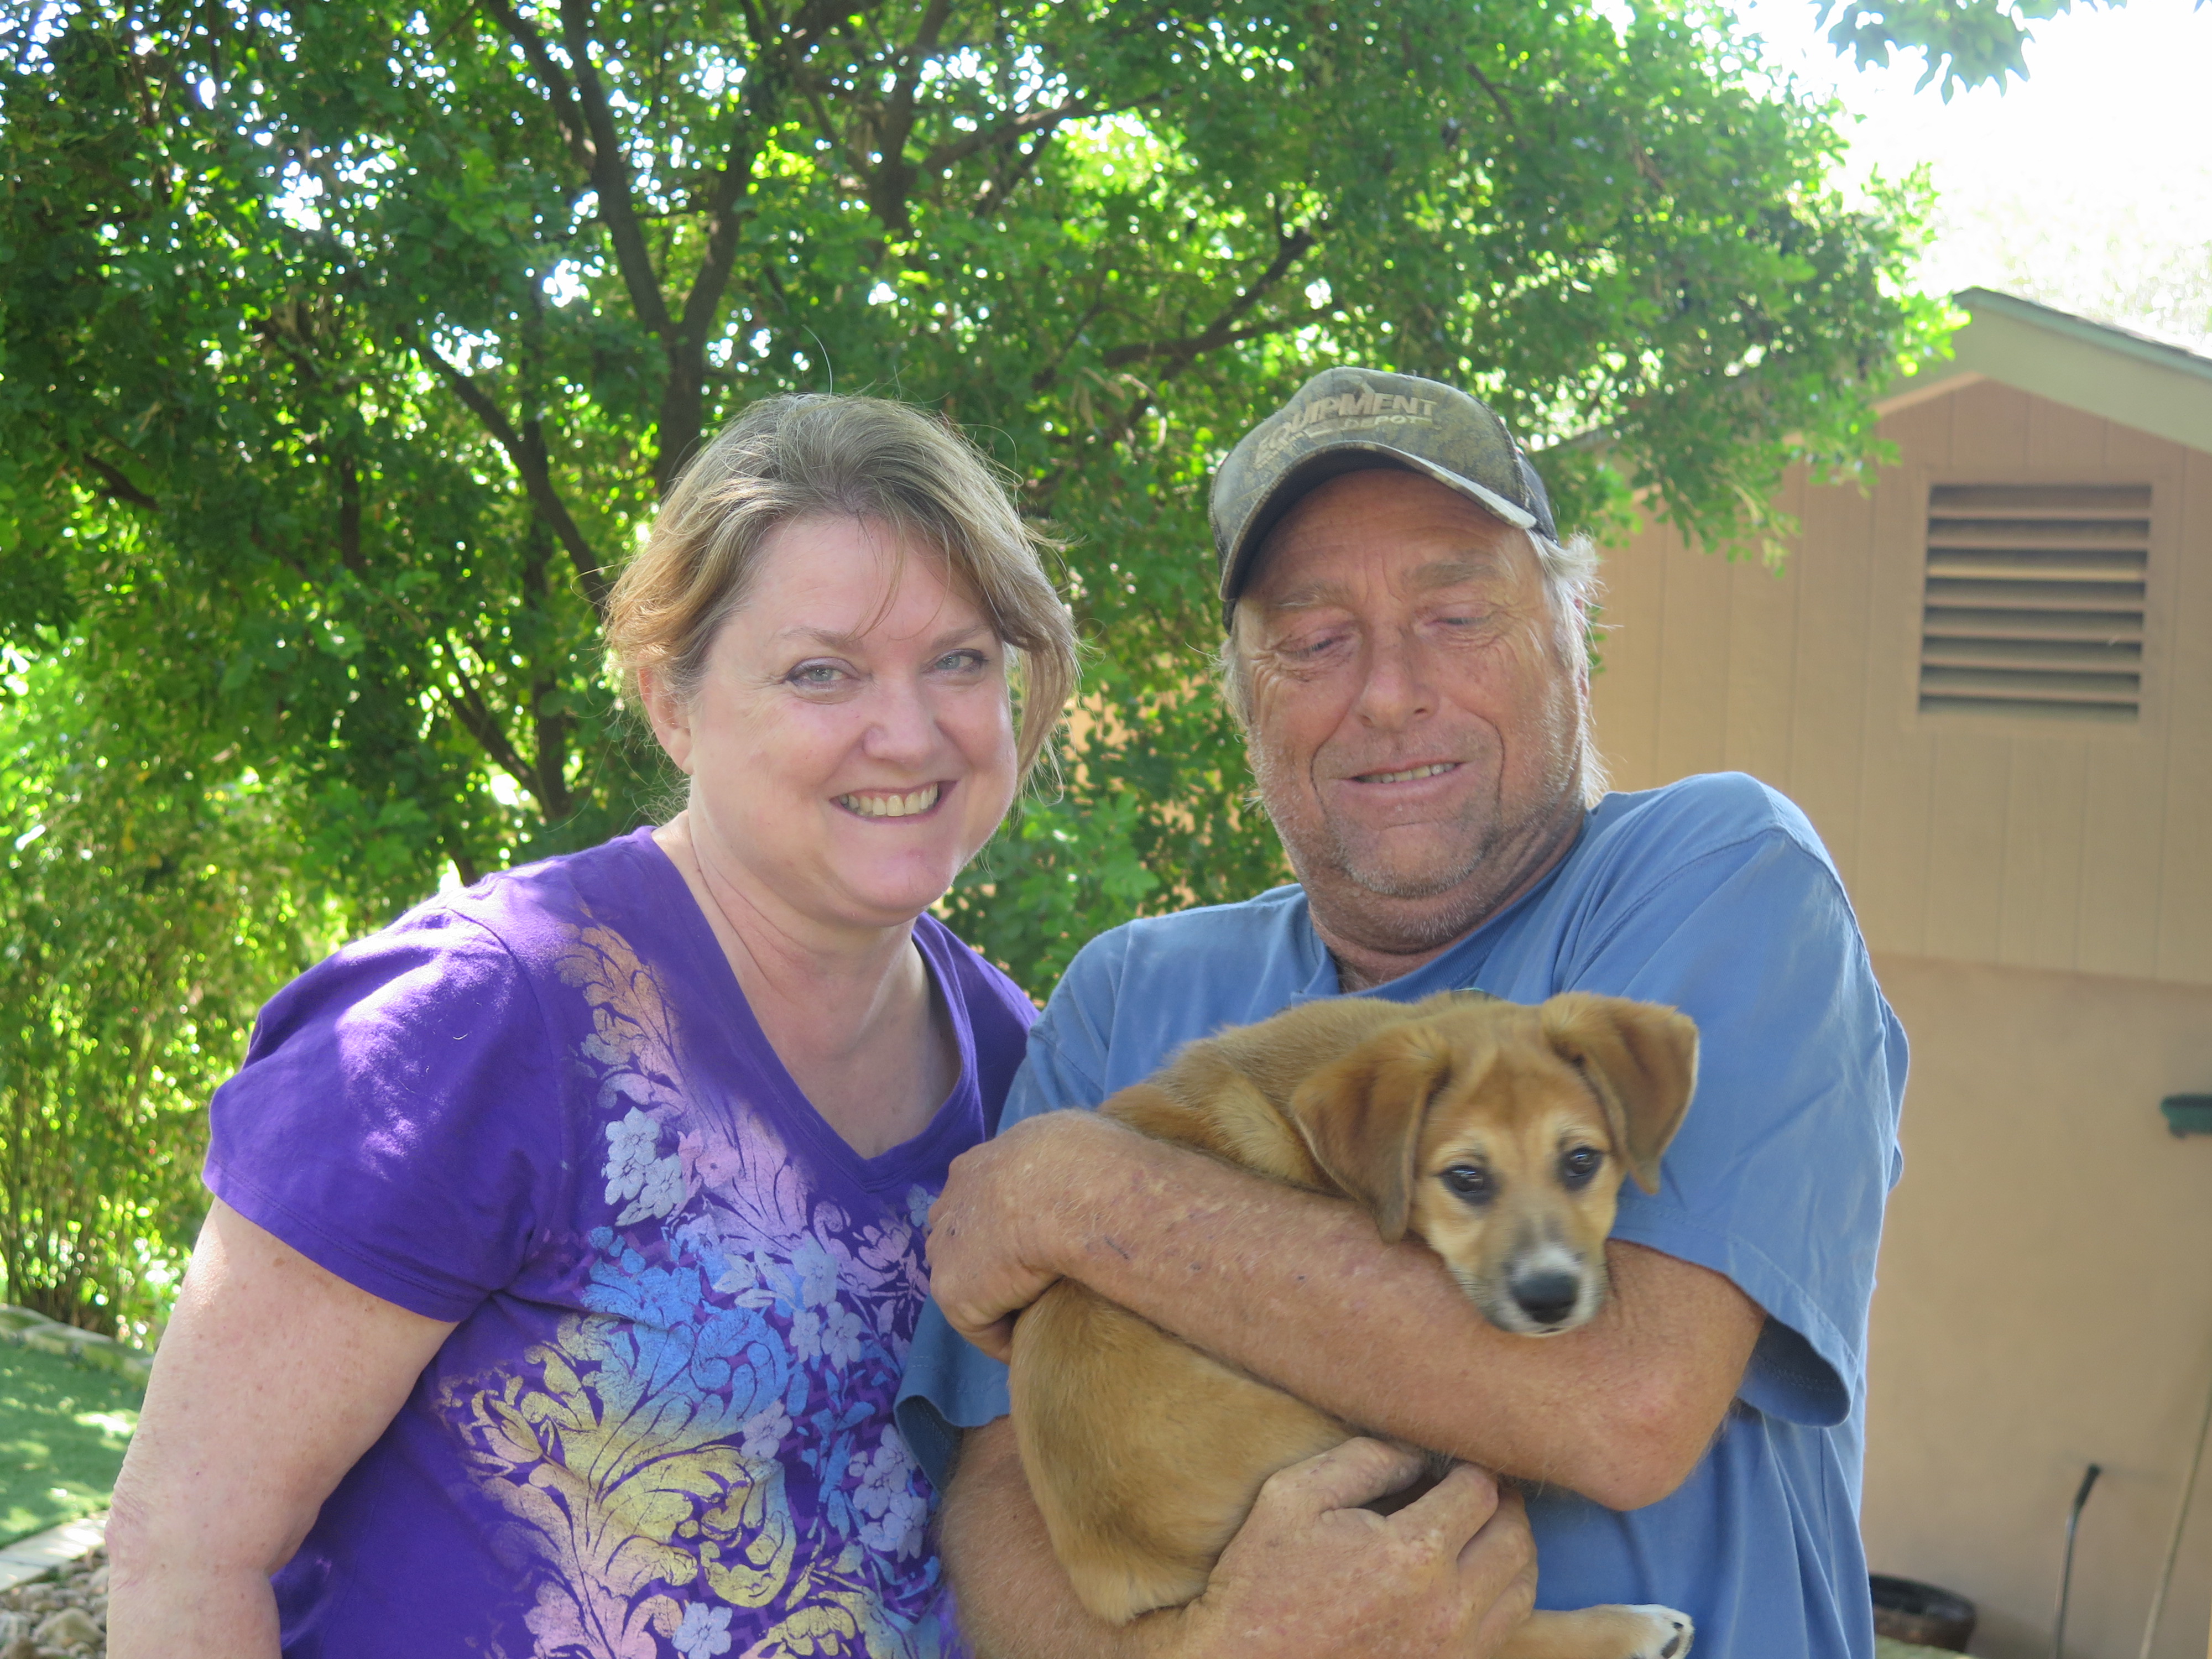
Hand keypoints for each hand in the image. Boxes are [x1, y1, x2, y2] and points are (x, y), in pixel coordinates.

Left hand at [926, 1110, 1131, 1360]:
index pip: (980, 1199)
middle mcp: (950, 1204)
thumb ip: (1062, 1153)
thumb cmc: (1085, 1160)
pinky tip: (1037, 1344)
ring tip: (1039, 1315)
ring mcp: (946, 1250)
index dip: (1007, 1221)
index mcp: (976, 1166)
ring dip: (999, 1298)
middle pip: (962, 1240)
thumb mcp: (1072, 1139)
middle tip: (1035, 1279)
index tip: (1041, 1239)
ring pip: (971, 1283)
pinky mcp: (955, 1295)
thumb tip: (1091, 1157)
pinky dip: (1007, 1338)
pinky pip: (982, 1326)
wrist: (1069, 1190)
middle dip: (990, 1259)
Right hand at [1154, 1439, 1536, 1658]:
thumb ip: (1363, 1460)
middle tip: (1476, 1485)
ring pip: (1522, 1588)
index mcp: (1412, 1553)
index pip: (1480, 1490)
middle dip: (1503, 1502)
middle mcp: (1447, 1606)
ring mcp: (1453, 1648)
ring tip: (1483, 1527)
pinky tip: (1472, 1576)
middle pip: (1515, 1538)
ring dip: (1512, 1548)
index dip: (1472, 1464)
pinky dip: (1502, 1593)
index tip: (1452, 1460)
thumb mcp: (1293, 1497)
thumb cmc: (1263, 1581)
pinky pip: (1504, 1627)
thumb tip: (1416, 1451)